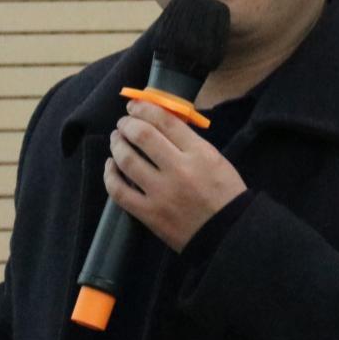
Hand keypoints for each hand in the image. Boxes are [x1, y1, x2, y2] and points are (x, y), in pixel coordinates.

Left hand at [107, 99, 243, 250]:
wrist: (229, 233)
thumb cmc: (225, 194)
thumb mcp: (215, 159)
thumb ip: (189, 142)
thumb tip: (159, 123)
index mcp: (199, 153)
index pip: (165, 121)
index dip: (144, 109)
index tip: (134, 106)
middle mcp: (178, 170)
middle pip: (142, 136)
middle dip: (127, 124)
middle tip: (123, 123)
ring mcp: (161, 193)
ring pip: (126, 160)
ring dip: (117, 145)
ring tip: (116, 139)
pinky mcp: (148, 213)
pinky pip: (119, 190)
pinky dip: (109, 175)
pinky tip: (110, 166)